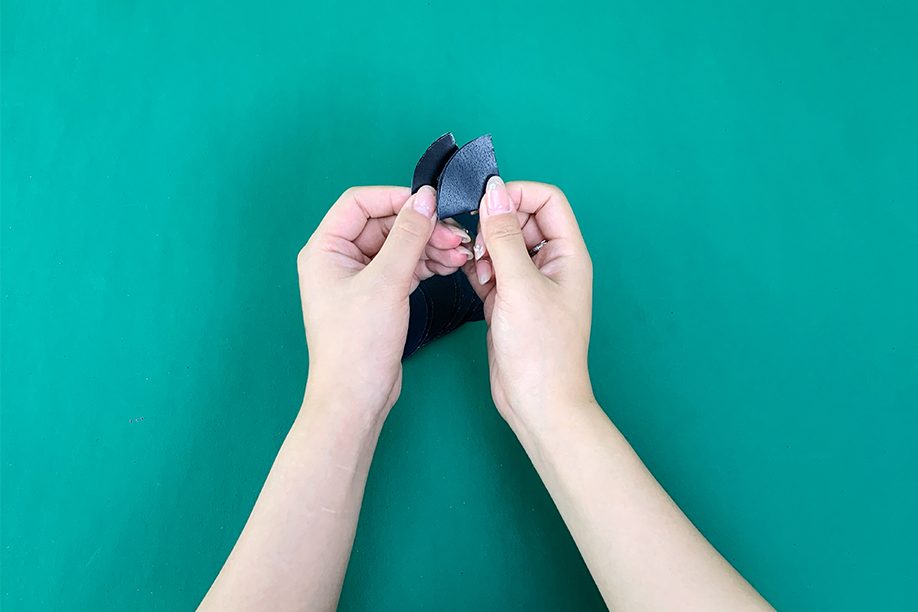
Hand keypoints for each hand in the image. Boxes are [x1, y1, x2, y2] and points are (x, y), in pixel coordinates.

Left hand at [297, 186, 472, 415]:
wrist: (356, 397)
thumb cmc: (356, 346)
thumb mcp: (386, 283)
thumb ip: (408, 237)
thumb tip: (426, 199)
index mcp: (325, 249)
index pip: (359, 203)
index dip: (396, 198)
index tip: (431, 202)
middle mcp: (338, 259)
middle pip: (384, 224)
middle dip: (421, 227)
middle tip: (455, 235)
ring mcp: (358, 278)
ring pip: (398, 246)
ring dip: (429, 246)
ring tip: (459, 253)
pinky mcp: (377, 296)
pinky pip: (403, 267)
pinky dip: (426, 264)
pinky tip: (449, 265)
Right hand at [462, 179, 594, 424]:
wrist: (537, 402)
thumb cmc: (542, 350)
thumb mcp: (520, 285)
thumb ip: (504, 236)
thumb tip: (493, 191)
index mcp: (568, 254)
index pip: (546, 201)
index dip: (516, 195)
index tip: (486, 204)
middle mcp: (551, 264)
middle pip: (521, 219)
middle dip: (495, 226)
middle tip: (480, 246)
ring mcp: (530, 283)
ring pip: (503, 244)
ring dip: (484, 250)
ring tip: (480, 271)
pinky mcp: (509, 300)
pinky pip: (491, 269)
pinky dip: (479, 270)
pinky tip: (475, 281)